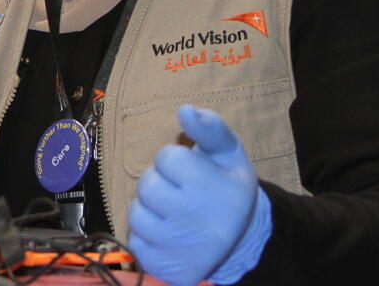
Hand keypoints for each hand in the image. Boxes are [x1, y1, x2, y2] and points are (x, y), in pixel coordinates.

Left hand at [127, 105, 271, 285]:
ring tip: (170, 212)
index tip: (189, 172)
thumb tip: (184, 109)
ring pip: (136, 215)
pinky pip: (135, 243)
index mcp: (217, 188)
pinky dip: (145, 237)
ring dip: (148, 210)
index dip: (174, 161)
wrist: (242, 242)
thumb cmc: (228, 188)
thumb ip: (210, 127)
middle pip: (147, 186)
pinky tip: (166, 234)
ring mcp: (181, 248)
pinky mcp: (167, 269)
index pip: (167, 157)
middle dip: (158, 183)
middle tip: (177, 191)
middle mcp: (198, 219)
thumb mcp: (229, 153)